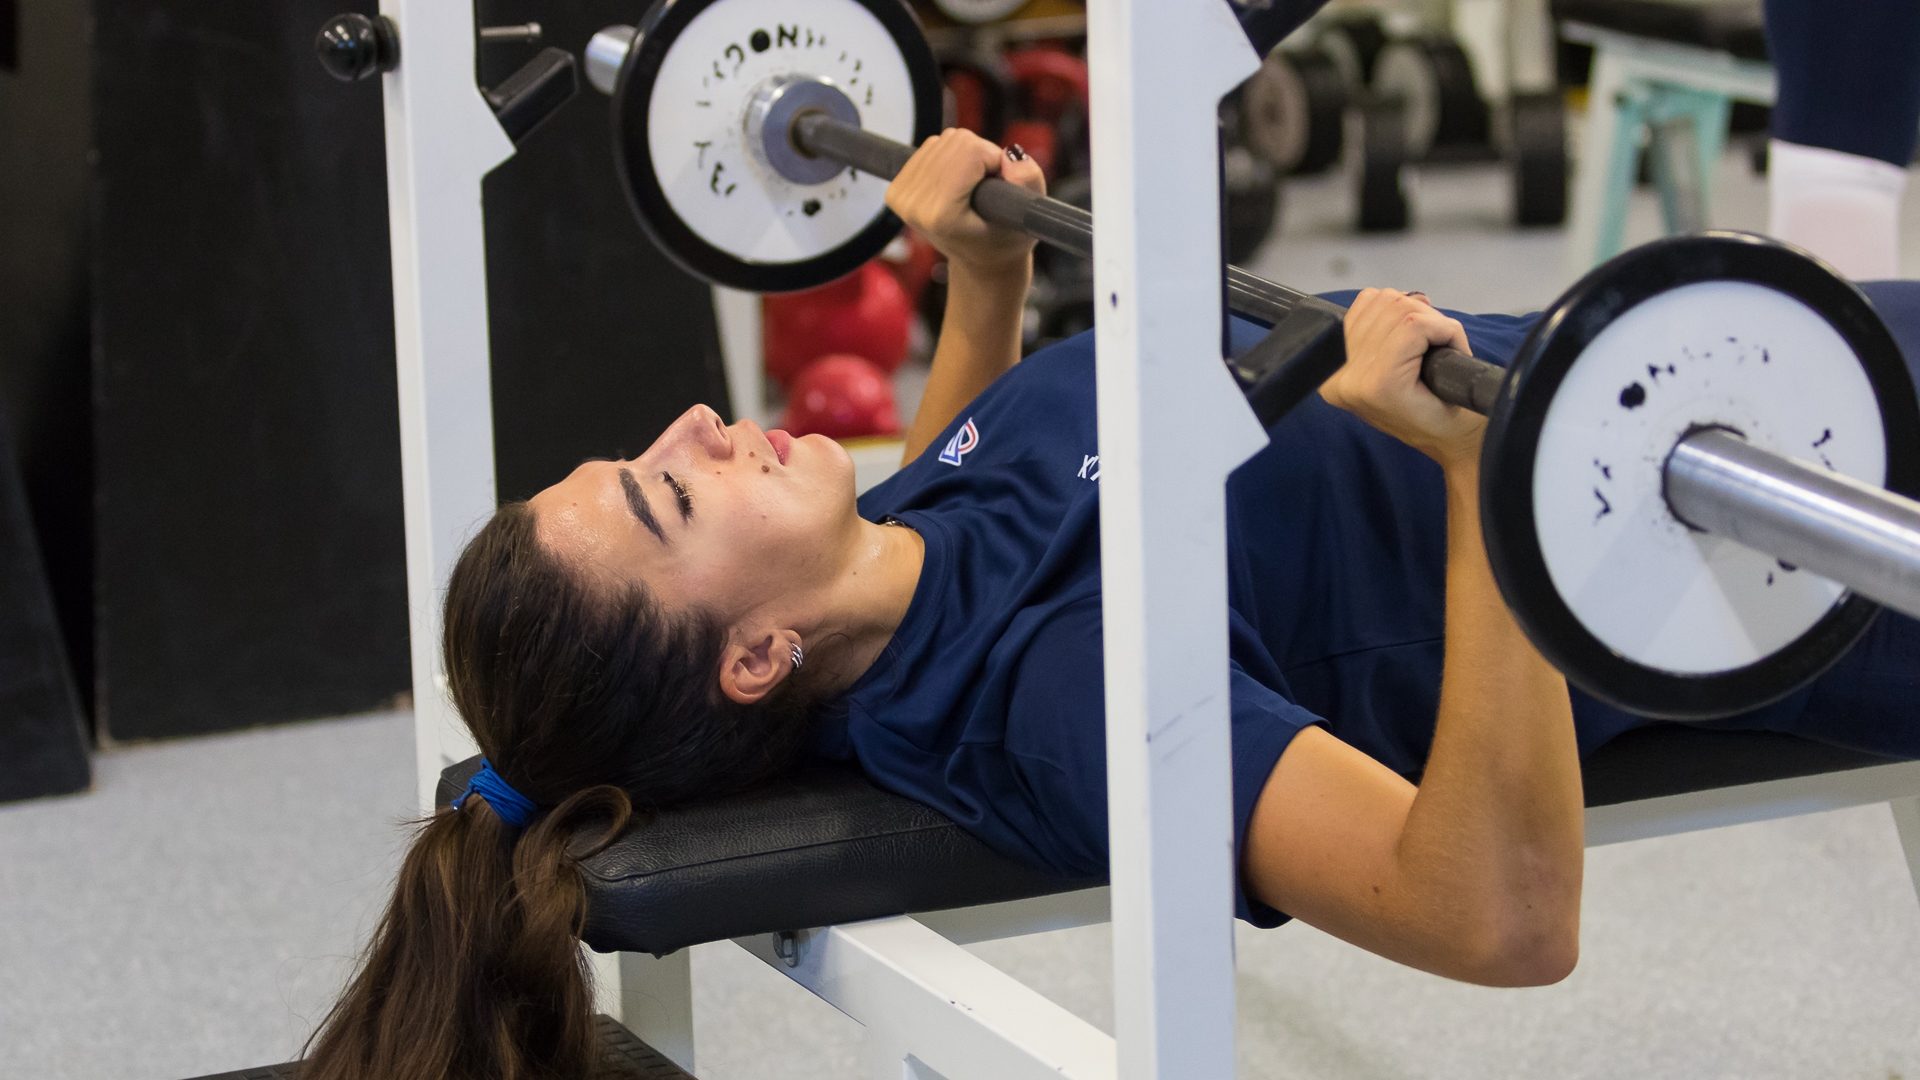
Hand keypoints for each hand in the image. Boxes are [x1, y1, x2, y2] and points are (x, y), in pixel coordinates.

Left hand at [884, 129, 1044, 272]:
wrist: (980, 261)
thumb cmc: (1006, 241)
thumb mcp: (1031, 216)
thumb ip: (1028, 181)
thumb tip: (1009, 155)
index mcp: (943, 215)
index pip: (972, 151)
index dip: (995, 161)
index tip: (1000, 187)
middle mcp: (916, 207)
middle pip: (957, 141)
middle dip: (981, 156)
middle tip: (988, 187)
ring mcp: (902, 198)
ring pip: (944, 140)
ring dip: (966, 156)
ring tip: (973, 187)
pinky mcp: (896, 191)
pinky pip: (931, 146)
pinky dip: (950, 157)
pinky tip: (956, 183)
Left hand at [1319, 289, 1485, 468]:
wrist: (1442, 439)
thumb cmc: (1455, 415)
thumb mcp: (1458, 379)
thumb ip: (1443, 335)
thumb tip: (1420, 302)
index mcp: (1375, 386)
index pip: (1411, 323)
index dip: (1443, 328)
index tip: (1454, 347)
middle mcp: (1346, 377)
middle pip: (1393, 306)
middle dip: (1427, 318)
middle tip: (1439, 342)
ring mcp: (1336, 369)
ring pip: (1379, 301)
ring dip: (1409, 312)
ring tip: (1422, 338)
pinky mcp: (1335, 362)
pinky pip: (1362, 308)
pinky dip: (1388, 310)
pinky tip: (1401, 332)